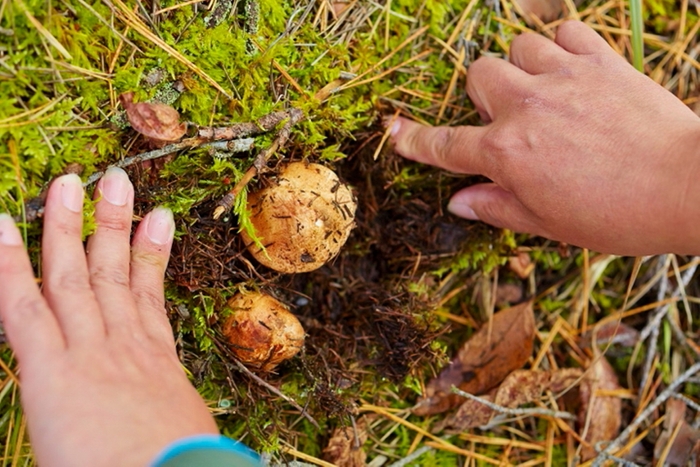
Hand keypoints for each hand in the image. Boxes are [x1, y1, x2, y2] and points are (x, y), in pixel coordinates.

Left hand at [0, 168, 217, 466]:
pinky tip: (3, 227)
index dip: (152, 253)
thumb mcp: (183, 432)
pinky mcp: (52, 369)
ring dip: (69, 226)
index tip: (159, 217)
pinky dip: (10, 267)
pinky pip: (24, 308)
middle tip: (115, 180)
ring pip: (74, 277)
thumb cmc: (180, 465)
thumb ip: (169, 410)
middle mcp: (124, 344)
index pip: (149, 296)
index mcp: (156, 361)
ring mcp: (89, 350)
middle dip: (113, 223)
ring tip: (69, 182)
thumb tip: (170, 413)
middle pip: (115, 273)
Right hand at [392, 21, 699, 255]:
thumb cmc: (619, 215)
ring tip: (542, 92)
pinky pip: (566, 31)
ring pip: (517, 47)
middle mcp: (526, 107)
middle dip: (484, 95)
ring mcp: (564, 78)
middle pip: (478, 75)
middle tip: (507, 117)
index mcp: (507, 153)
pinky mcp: (601, 61)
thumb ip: (497, 207)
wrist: (690, 186)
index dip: (414, 140)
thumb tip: (459, 202)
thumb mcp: (549, 223)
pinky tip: (573, 70)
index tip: (394, 132)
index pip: (445, 145)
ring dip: (521, 68)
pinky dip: (563, 46)